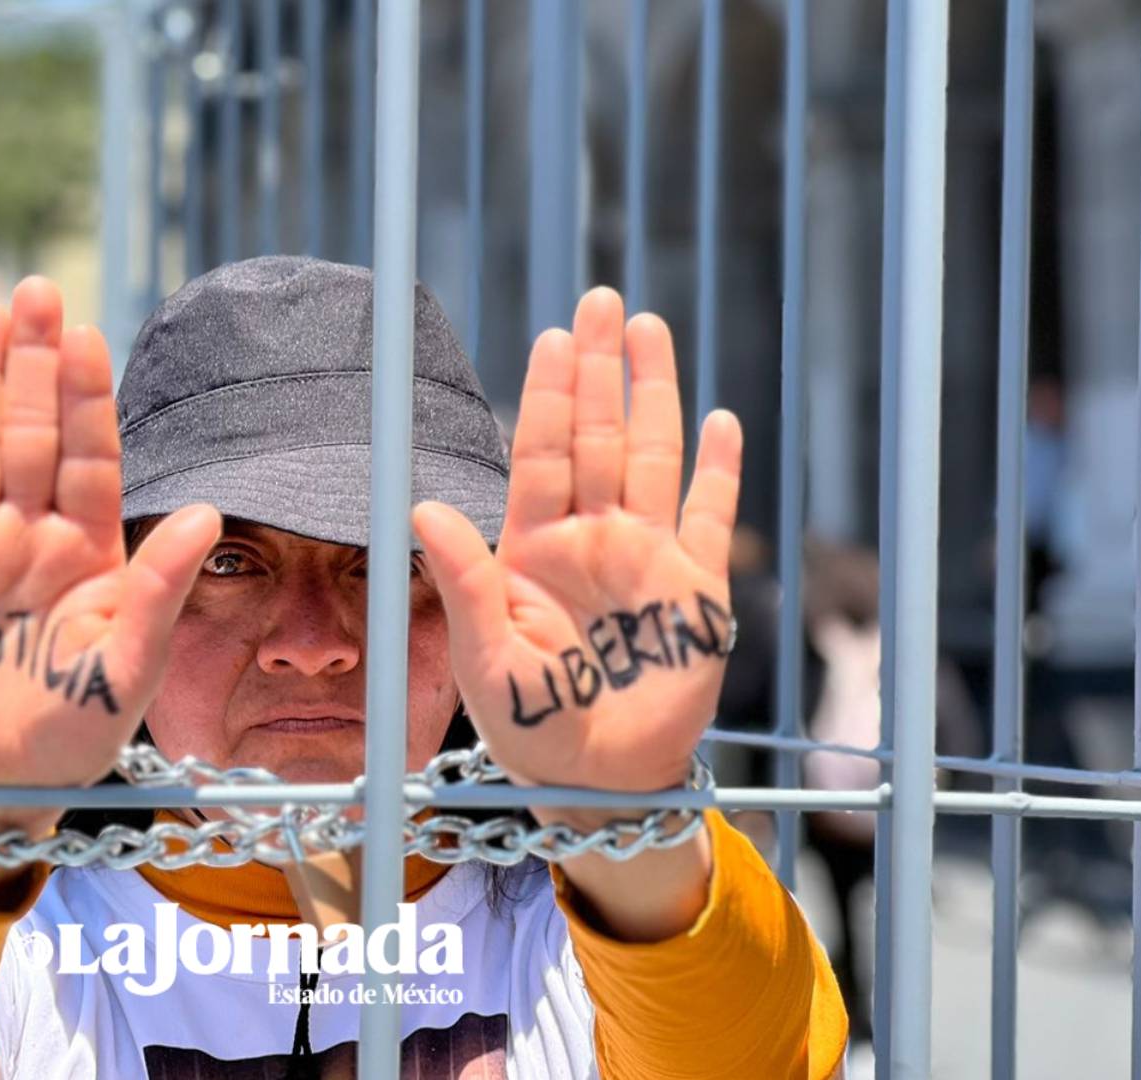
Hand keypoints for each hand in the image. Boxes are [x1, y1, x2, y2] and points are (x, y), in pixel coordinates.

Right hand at [0, 277, 219, 831]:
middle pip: (30, 434)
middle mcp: (30, 536)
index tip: (90, 336)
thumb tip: (205, 512)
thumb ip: (161, 588)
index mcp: (88, 550)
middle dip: (34, 364)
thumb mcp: (130, 666)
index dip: (88, 398)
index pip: (88, 457)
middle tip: (36, 291)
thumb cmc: (74, 734)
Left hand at [413, 286, 742, 795]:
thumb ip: (462, 582)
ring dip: (654, 395)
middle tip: (601, 302)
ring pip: (651, 458)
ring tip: (650, 330)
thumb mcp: (486, 658)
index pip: (542, 456)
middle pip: (597, 438)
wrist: (599, 781)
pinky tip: (719, 420)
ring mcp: (646, 559)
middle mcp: (591, 540)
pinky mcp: (697, 593)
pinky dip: (718, 471)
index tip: (555, 337)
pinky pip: (709, 517)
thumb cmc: (530, 728)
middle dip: (600, 370)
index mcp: (534, 551)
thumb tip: (422, 507)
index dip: (549, 396)